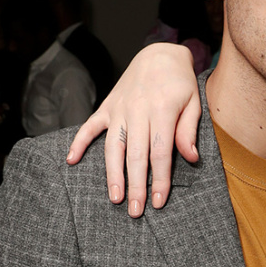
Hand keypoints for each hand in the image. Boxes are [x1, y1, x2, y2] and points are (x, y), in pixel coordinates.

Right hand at [66, 43, 201, 216]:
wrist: (159, 55)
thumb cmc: (180, 83)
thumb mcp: (194, 102)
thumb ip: (189, 131)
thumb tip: (191, 158)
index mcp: (162, 111)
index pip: (160, 153)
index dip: (159, 179)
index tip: (158, 202)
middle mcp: (138, 111)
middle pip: (135, 155)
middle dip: (136, 185)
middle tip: (135, 212)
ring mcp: (119, 109)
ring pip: (113, 146)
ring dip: (112, 174)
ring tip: (115, 198)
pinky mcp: (107, 106)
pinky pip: (89, 126)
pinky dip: (79, 142)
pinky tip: (71, 161)